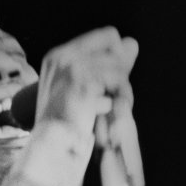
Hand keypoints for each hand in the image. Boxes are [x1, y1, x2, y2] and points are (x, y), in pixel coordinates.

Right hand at [35, 27, 143, 185]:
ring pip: (119, 67)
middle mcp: (63, 56)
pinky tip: (106, 114)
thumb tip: (133, 43)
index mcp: (59, 56)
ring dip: (122, 91)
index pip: (107, 35)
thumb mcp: (85, 90)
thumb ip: (108, 65)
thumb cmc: (68, 126)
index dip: (118, 57)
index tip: (111, 83)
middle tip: (115, 96)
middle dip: (122, 69)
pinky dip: (119, 100)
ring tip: (110, 111)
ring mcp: (71, 68)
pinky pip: (119, 81)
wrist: (52, 150)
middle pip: (117, 43)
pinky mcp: (83, 83)